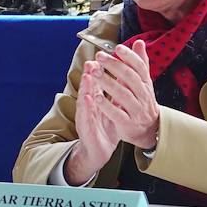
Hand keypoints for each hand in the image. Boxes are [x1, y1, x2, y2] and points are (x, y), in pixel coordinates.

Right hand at [66, 59, 122, 184]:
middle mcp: (89, 105)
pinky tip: (87, 97)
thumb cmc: (105, 128)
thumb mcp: (112, 107)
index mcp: (97, 99)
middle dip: (91, 74)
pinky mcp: (85, 128)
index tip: (103, 56)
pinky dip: (86, 106)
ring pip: (85, 99)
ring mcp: (86, 116)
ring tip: (88, 75)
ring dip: (86, 87)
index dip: (100, 69)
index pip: (97, 81)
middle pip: (89, 87)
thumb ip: (115, 91)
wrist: (99, 150)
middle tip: (93, 61)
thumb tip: (121, 74)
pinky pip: (85, 116)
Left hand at [93, 40, 160, 150]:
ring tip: (94, 72)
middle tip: (99, 56)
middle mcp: (143, 96)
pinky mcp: (129, 124)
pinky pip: (118, 114)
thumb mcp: (143, 82)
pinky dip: (107, 106)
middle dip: (115, 66)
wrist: (149, 129)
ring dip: (108, 83)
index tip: (117, 47)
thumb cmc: (142, 100)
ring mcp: (137, 111)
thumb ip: (140, 63)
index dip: (130, 57)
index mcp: (146, 84)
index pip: (140, 67)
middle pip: (130, 79)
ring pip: (123, 95)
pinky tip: (96, 97)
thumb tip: (139, 42)